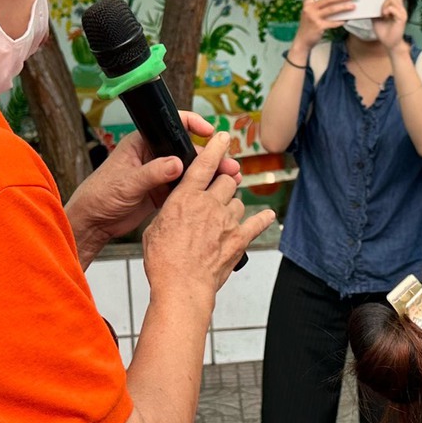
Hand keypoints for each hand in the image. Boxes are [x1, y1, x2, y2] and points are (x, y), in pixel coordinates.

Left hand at [63, 113, 241, 265]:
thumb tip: (177, 164)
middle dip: (209, 157)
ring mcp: (158, 174)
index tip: (210, 131)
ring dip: (208, 174)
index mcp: (141, 143)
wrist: (93, 222)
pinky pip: (185, 187)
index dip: (193, 124)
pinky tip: (215, 193)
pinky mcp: (161, 192)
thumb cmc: (99, 196)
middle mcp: (152, 155)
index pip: (171, 125)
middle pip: (186, 150)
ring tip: (230, 179)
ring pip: (189, 170)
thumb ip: (153, 173)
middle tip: (228, 164)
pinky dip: (200, 189)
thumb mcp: (127, 183)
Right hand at [141, 131, 273, 299]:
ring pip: (237, 200)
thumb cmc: (164, 261)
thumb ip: (169, 212)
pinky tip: (266, 216)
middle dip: (223, 181)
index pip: (204, 163)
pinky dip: (262, 219)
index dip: (215, 147)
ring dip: (232, 204)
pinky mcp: (239, 239)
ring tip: (224, 215)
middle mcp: (209, 204)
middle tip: (218, 189)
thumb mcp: (155, 228)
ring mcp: (226, 221)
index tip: (223, 136)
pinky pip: (256, 223)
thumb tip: (174, 210)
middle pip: (225, 180)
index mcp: (185, 197)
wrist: (181, 286)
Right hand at [294, 0, 354, 51]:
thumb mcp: (310, 14)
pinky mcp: (318, 26)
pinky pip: (332, 22)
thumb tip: (337, 3)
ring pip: (332, 9)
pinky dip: (340, 21)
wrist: (302, 41)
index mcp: (307, 3)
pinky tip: (345, 20)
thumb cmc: (309, 27)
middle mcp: (309, 8)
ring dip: (344, 7)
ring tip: (353, 6)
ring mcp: (313, 17)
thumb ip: (319, 7)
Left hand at [373, 0, 412, 53]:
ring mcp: (401, 11)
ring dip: (383, 4)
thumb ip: (374, 6)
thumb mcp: (376, 15)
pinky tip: (384, 16)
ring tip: (381, 14)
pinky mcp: (401, 17)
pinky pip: (392, 7)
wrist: (389, 43)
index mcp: (394, 4)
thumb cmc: (383, 29)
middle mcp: (400, 5)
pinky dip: (386, 10)